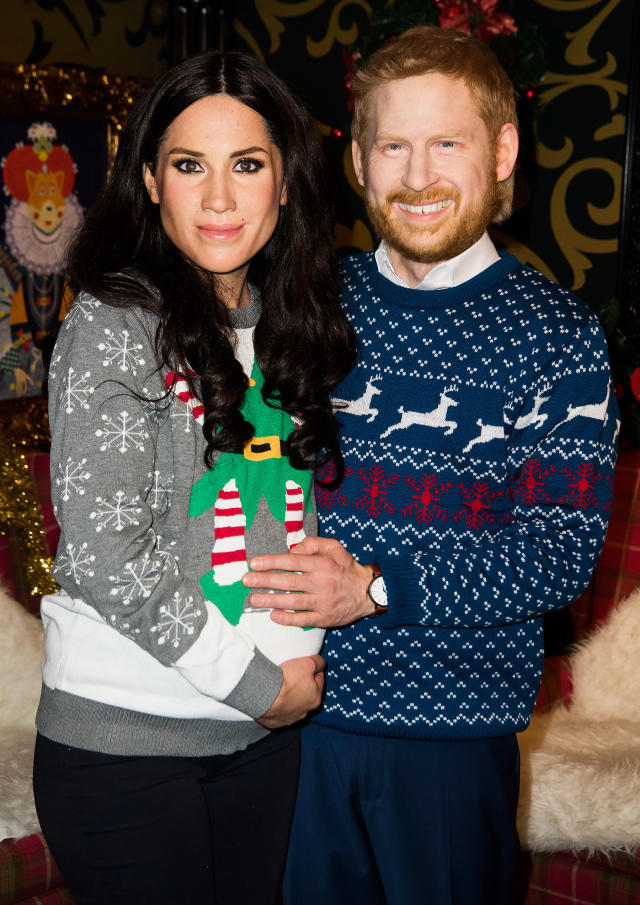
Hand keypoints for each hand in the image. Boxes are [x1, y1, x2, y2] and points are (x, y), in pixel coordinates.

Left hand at [242, 536, 374, 627]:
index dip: (271, 562)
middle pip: (288, 582)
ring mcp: (323, 602)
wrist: (368, 592)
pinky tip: (274, 616)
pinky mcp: (325, 618)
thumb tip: (292, 550)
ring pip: (293, 602)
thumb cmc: (347, 568)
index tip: (254, 563)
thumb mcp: (334, 547)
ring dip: (271, 600)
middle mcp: (321, 583)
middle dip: (264, 581)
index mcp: (322, 564)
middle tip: (246, 581)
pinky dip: (288, 619)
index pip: (292, 562)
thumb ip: (313, 544)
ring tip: (253, 599)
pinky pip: (303, 620)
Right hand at [257, 655, 324, 728]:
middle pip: (307, 693)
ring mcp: (290, 718)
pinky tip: (273, 697)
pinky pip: (279, 712)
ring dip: (290, 696)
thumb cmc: (286, 681)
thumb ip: (318, 662)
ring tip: (281, 686)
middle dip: (302, 684)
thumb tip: (321, 663)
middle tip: (293, 675)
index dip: (314, 670)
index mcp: (315, 698)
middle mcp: (305, 711)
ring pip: (293, 704)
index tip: (307, 666)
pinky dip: (277, 705)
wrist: (264, 695)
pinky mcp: (276, 722)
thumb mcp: (308, 664)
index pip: (319, 679)